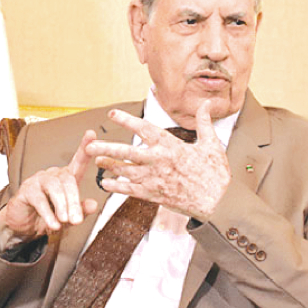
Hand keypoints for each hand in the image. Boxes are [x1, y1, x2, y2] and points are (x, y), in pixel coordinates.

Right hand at [0, 130, 98, 249]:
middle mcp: (53, 175)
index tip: (92, 134)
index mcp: (67, 178)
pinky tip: (53, 224)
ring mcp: (39, 181)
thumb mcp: (69, 216)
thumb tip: (94, 204)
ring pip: (54, 188)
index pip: (78, 161)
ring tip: (66, 221)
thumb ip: (81, 210)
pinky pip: (39, 199)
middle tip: (77, 220)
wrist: (25, 226)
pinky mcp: (26, 191)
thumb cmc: (50, 216)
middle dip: (74, 201)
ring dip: (62, 206)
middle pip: (68, 180)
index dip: (84, 148)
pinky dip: (48, 213)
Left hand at [86, 100, 230, 219]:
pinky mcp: (153, 195)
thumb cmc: (215, 174)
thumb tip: (208, 103)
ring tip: (96, 160)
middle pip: (126, 152)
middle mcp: (158, 161)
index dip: (126, 120)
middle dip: (106, 147)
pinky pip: (130, 190)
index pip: (144, 129)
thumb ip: (205, 122)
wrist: (217, 203)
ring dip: (109, 165)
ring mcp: (154, 179)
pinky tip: (106, 184)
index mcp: (171, 146)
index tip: (112, 114)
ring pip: (125, 171)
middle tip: (89, 144)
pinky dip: (116, 187)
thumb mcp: (212, 144)